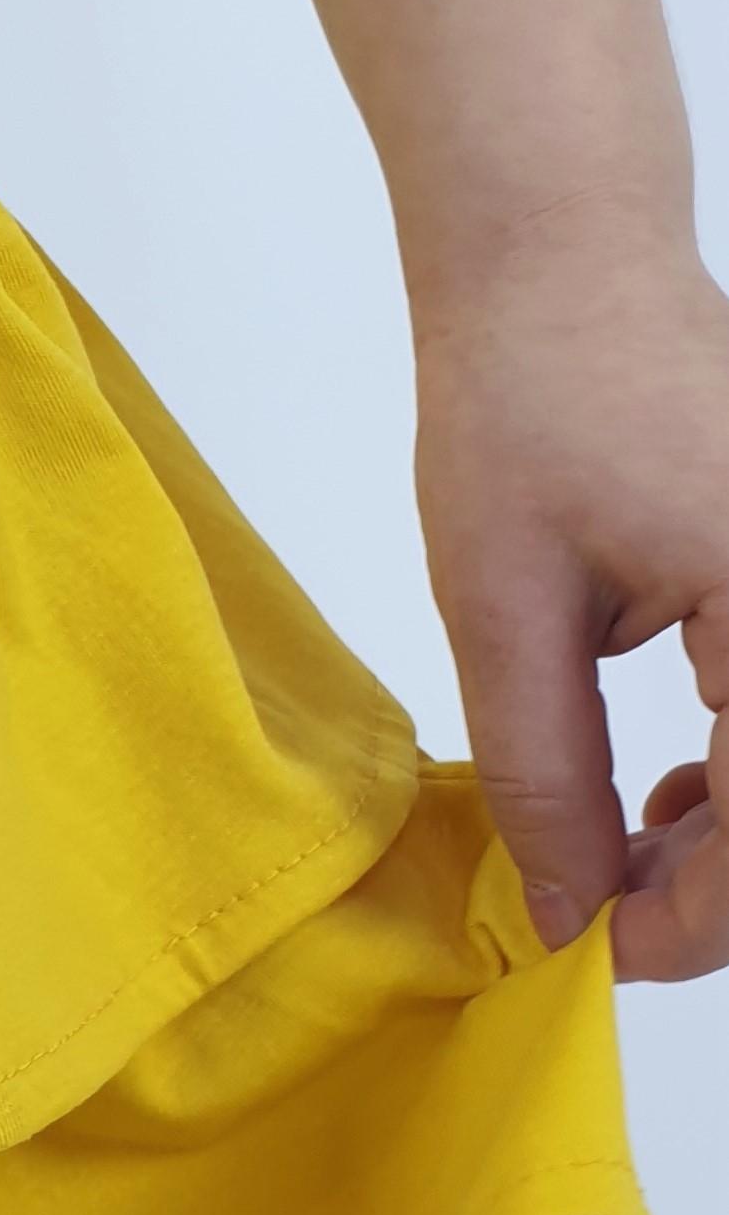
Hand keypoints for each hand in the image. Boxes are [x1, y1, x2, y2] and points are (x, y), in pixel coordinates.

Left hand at [410, 214, 728, 985]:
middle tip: (601, 916)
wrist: (559, 258)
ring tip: (621, 852)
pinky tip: (671, 788)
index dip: (701, 918)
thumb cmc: (527, 396)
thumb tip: (565, 910)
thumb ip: (545, 772)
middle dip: (717, 888)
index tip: (602, 955)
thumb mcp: (506, 607)